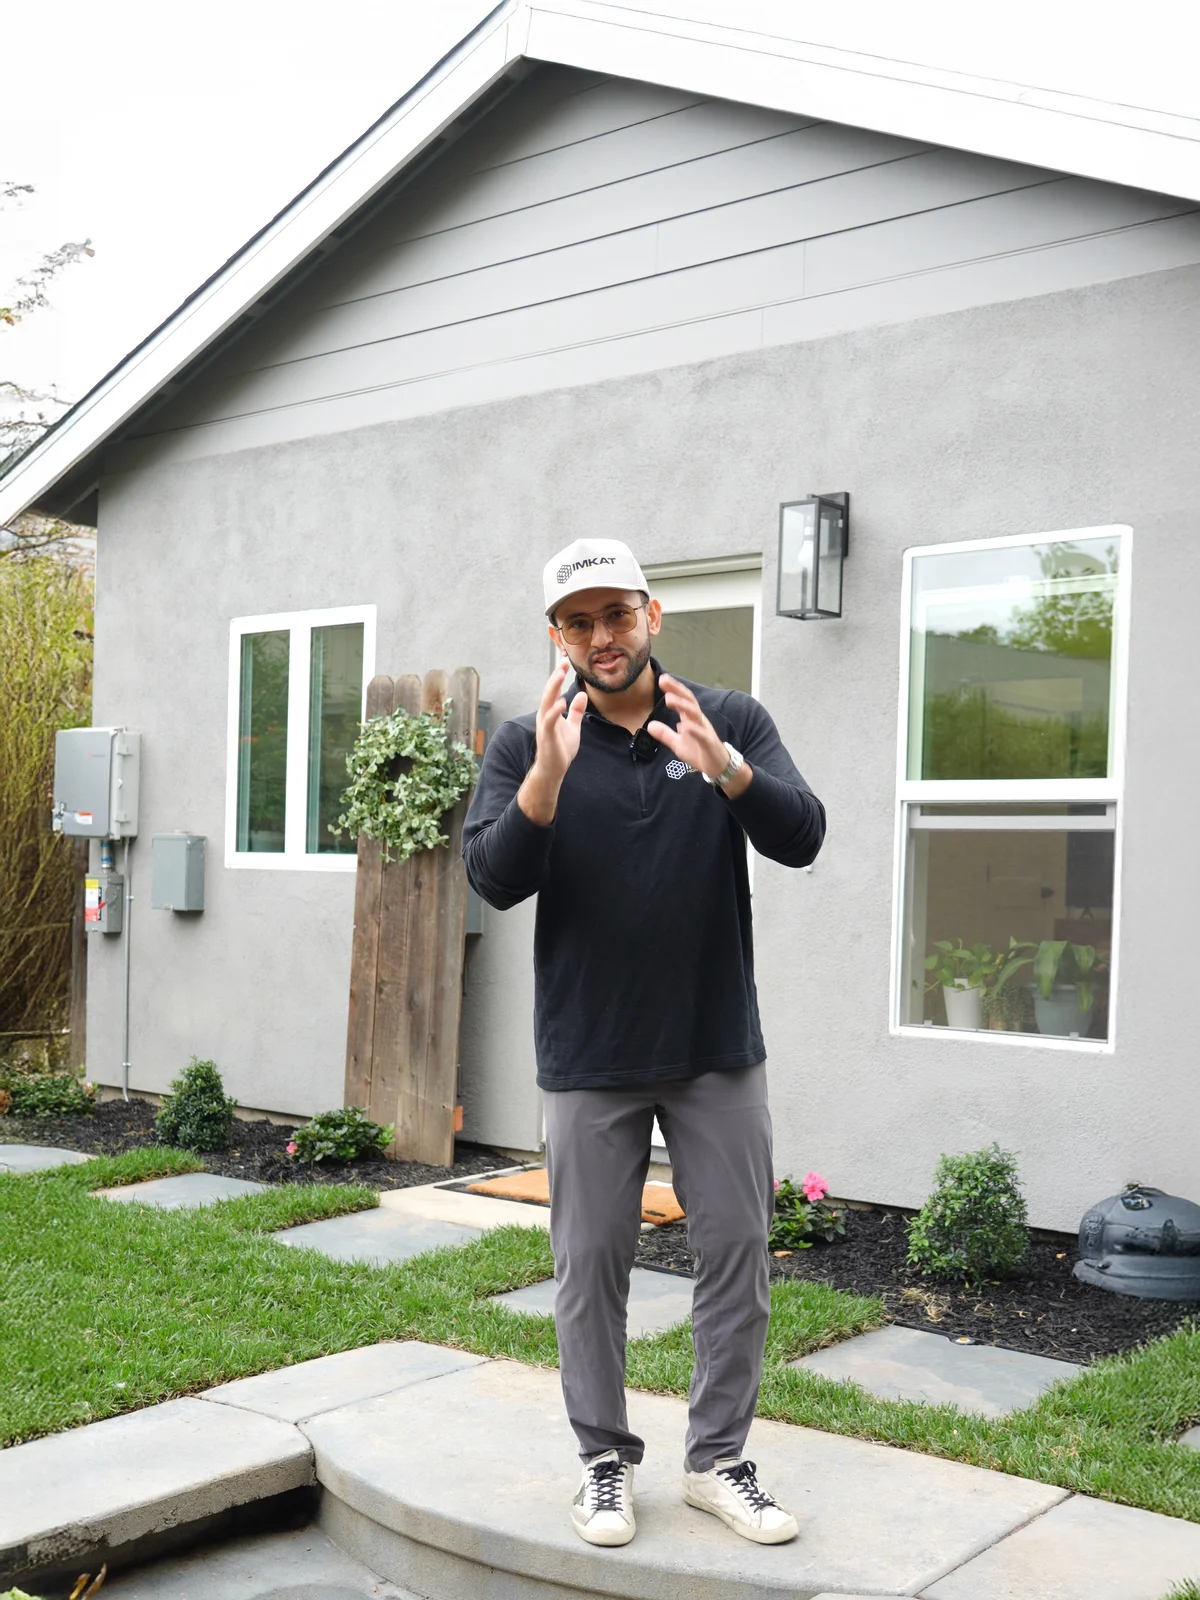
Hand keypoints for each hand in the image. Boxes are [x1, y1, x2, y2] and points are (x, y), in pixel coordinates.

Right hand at [518, 658, 586, 824]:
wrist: (553, 770)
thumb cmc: (560, 749)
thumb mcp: (573, 727)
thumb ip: (576, 711)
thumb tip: (581, 695)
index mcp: (550, 711)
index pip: (555, 689)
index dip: (560, 674)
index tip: (566, 660)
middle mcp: (545, 715)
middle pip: (549, 690)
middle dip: (556, 675)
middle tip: (563, 660)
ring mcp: (544, 725)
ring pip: (547, 701)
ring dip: (553, 687)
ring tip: (559, 673)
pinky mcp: (546, 736)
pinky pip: (549, 721)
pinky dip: (554, 711)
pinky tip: (562, 702)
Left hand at [647, 674, 751, 795]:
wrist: (717, 766)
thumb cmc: (699, 751)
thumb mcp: (678, 743)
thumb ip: (665, 734)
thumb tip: (649, 725)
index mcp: (690, 719)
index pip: (682, 700)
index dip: (673, 689)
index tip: (661, 679)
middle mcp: (698, 720)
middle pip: (689, 700)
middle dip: (676, 690)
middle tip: (663, 680)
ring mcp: (704, 730)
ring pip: (695, 714)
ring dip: (682, 705)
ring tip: (668, 699)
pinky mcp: (709, 743)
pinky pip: (702, 735)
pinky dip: (694, 729)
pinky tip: (684, 725)